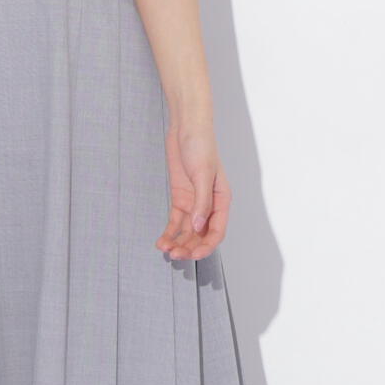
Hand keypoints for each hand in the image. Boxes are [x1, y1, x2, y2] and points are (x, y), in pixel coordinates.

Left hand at [158, 121, 230, 260]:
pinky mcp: (180, 199)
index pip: (217, 230)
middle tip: (175, 255)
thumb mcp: (202, 174)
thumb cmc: (201, 146)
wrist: (186, 129)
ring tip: (165, 249)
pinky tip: (162, 241)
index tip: (193, 254)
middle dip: (188, 246)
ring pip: (187, 231)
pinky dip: (169, 232)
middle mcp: (209, 205)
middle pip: (200, 234)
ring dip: (178, 242)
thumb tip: (199, 227)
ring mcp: (194, 203)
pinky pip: (176, 221)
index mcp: (222, 200)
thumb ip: (201, 202)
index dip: (206, 245)